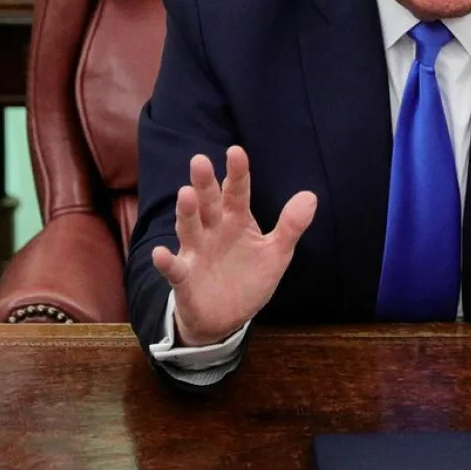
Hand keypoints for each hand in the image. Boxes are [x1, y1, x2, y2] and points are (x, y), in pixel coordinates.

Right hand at [152, 146, 316, 345]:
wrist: (227, 318)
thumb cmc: (249, 278)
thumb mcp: (276, 253)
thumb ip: (290, 225)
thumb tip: (310, 196)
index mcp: (236, 220)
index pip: (237, 192)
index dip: (237, 173)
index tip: (236, 151)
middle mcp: (213, 230)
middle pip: (208, 203)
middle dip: (205, 184)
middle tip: (200, 161)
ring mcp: (196, 252)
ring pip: (189, 228)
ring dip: (186, 212)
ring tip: (185, 194)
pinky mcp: (185, 278)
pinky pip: (174, 269)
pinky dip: (166, 262)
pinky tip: (160, 253)